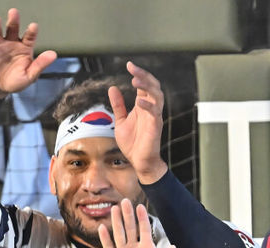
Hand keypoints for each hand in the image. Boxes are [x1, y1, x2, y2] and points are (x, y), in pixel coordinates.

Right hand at [0, 8, 57, 99]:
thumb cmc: (15, 82)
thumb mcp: (29, 76)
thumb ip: (40, 65)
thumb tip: (53, 54)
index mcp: (24, 48)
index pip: (29, 37)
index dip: (31, 31)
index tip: (33, 26)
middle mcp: (12, 43)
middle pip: (13, 29)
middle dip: (13, 21)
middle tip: (14, 12)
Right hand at [100, 200, 175, 247]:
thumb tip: (174, 247)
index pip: (144, 230)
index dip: (142, 218)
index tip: (139, 206)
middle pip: (130, 228)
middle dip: (127, 215)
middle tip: (124, 201)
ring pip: (119, 234)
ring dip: (116, 222)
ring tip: (113, 209)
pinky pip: (108, 247)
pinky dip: (105, 238)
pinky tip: (102, 228)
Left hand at [110, 61, 166, 183]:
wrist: (139, 162)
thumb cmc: (133, 143)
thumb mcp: (121, 121)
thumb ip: (118, 105)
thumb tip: (112, 88)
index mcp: (143, 106)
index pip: (144, 85)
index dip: (138, 74)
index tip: (129, 65)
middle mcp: (150, 108)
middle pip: (152, 86)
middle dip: (144, 75)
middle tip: (132, 68)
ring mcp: (154, 117)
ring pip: (157, 96)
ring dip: (147, 86)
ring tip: (135, 80)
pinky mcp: (156, 127)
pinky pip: (155, 113)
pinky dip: (148, 106)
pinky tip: (139, 101)